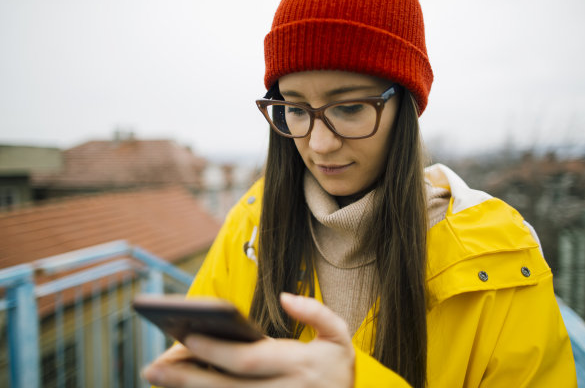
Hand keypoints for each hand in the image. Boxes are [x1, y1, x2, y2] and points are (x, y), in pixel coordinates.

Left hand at [142, 292, 354, 387]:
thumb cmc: (337, 372)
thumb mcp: (340, 338)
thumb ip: (317, 313)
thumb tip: (286, 297)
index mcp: (299, 365)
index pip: (251, 359)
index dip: (217, 350)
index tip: (187, 337)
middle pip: (228, 387)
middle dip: (188, 378)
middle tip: (152, 367)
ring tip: (158, 378)